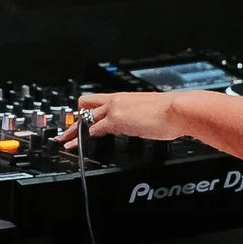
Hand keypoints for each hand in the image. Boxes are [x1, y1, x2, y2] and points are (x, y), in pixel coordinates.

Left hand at [57, 91, 179, 148]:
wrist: (177, 110)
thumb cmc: (172, 112)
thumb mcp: (152, 111)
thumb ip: (142, 116)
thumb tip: (142, 124)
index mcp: (125, 97)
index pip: (100, 101)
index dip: (87, 111)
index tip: (81, 118)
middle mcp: (117, 101)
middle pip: (85, 105)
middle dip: (75, 119)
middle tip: (67, 131)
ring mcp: (114, 110)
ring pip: (85, 118)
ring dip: (74, 131)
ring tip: (65, 141)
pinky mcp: (115, 121)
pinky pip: (93, 129)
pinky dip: (83, 138)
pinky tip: (77, 146)